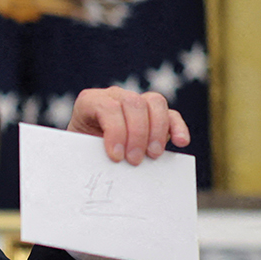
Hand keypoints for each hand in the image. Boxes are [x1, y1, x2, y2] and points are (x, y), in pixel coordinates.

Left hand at [68, 86, 190, 165]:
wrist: (86, 153)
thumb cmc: (81, 152)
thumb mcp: (79, 150)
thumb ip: (90, 152)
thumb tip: (105, 163)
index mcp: (90, 101)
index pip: (107, 107)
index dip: (115, 131)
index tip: (116, 157)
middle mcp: (114, 96)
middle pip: (133, 103)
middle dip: (137, 134)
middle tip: (134, 161)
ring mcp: (136, 102)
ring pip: (155, 102)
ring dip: (157, 130)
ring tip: (153, 156)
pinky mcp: (155, 114)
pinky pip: (171, 114)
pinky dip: (178, 127)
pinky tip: (181, 142)